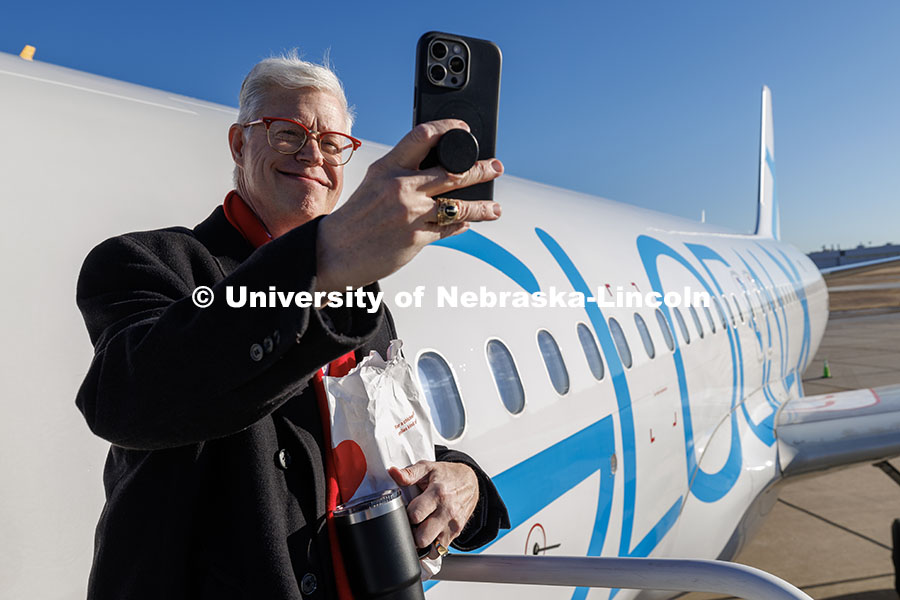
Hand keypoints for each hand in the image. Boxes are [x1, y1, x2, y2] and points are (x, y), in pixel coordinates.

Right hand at [316, 119, 502, 291]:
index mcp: (387, 167)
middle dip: (480, 169)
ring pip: (458, 205)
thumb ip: (401, 172)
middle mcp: (401, 187)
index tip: (464, 129)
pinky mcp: (416, 237)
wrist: (333, 251)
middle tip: (495, 166)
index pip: (422, 136)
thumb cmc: (355, 218)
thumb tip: (434, 169)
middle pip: (452, 172)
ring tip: (495, 208)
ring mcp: (410, 213)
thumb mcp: (373, 184)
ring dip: (482, 207)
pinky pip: (448, 229)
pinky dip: (461, 225)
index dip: (448, 129)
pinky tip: (468, 224)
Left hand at [388, 460, 478, 553]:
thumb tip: (393, 473)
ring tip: (418, 530)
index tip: (404, 511)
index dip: (405, 515)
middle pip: (422, 537)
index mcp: (438, 494)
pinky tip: (427, 535)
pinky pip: (439, 550)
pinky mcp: (456, 533)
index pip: (416, 515)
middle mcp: (447, 512)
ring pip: (431, 549)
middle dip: (412, 533)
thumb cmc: (447, 475)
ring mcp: (453, 525)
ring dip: (421, 543)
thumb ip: (409, 473)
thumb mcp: (428, 468)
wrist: (470, 482)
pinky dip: (430, 547)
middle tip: (410, 523)